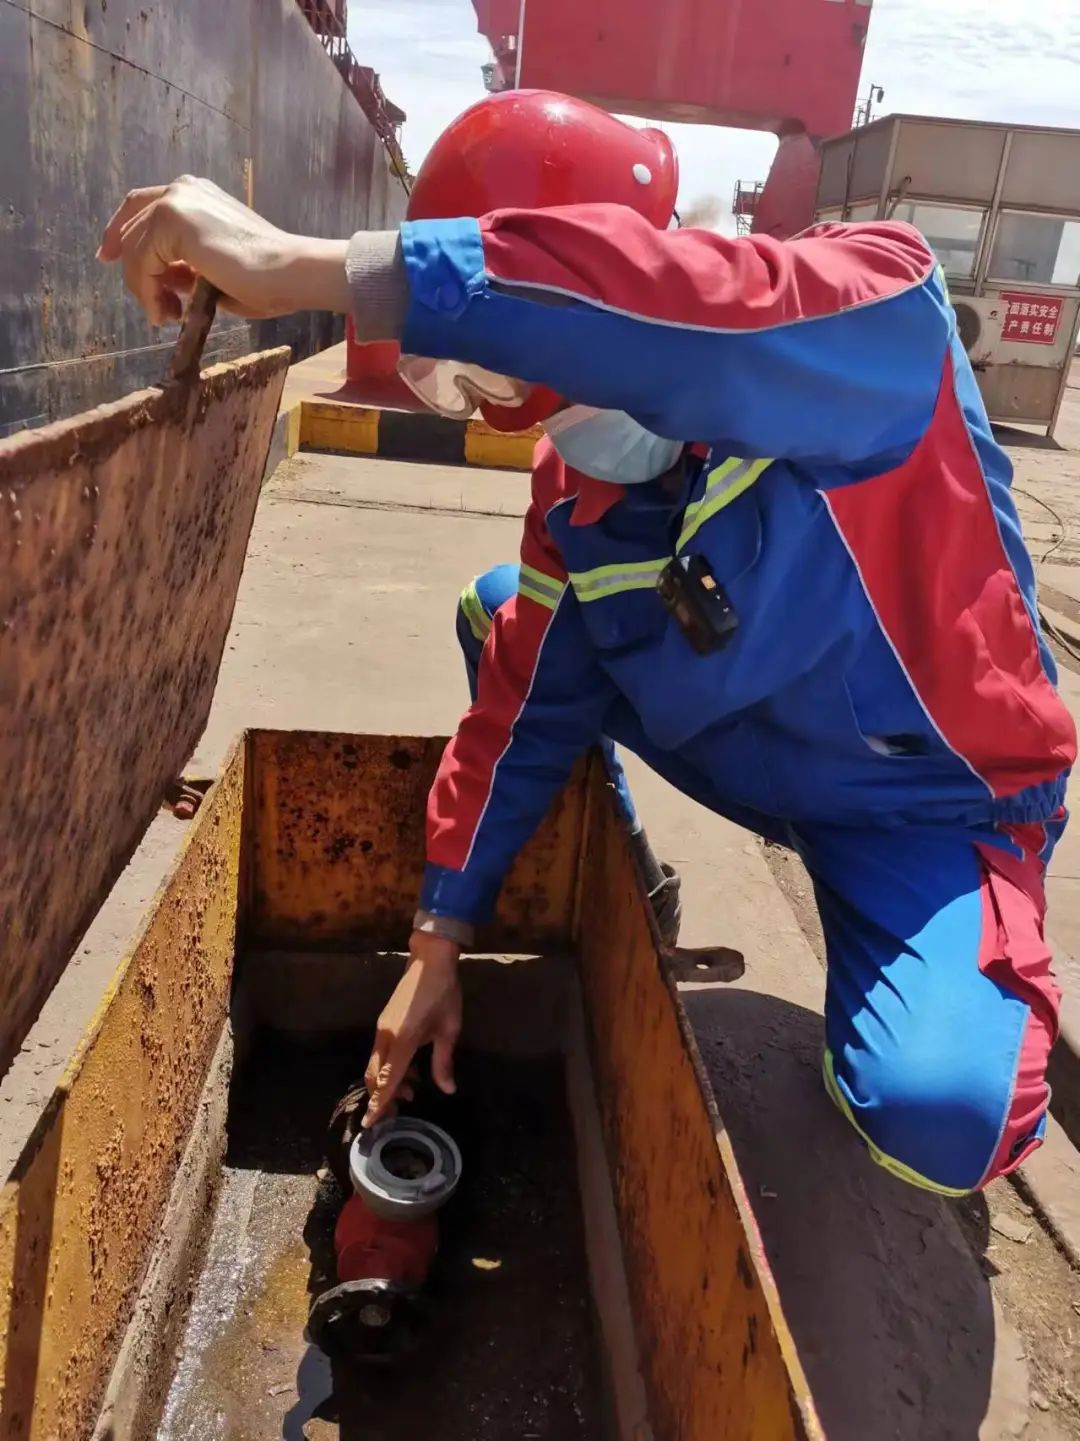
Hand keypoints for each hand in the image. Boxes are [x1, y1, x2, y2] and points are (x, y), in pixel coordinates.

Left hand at [97, 175, 348, 324]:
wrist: (288, 272)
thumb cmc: (266, 278)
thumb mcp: (215, 267)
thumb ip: (186, 265)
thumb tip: (163, 283)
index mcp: (195, 193)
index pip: (141, 207)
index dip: (120, 234)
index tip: (109, 259)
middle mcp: (182, 188)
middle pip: (132, 230)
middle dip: (139, 275)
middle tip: (161, 310)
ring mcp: (175, 201)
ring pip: (134, 250)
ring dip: (145, 289)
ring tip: (168, 315)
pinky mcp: (171, 220)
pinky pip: (141, 263)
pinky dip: (147, 292)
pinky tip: (168, 312)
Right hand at [363, 932, 462, 1128]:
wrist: (430, 961)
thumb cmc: (444, 993)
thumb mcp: (449, 1030)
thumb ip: (443, 1062)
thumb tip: (448, 1089)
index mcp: (403, 1040)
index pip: (388, 1079)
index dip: (379, 1103)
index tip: (369, 1124)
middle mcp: (386, 1036)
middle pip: (375, 1076)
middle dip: (382, 1097)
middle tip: (397, 1113)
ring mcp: (381, 1028)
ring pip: (376, 1065)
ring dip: (387, 1082)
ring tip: (410, 1092)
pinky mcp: (383, 1022)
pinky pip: (380, 1053)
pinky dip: (388, 1068)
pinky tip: (408, 1071)